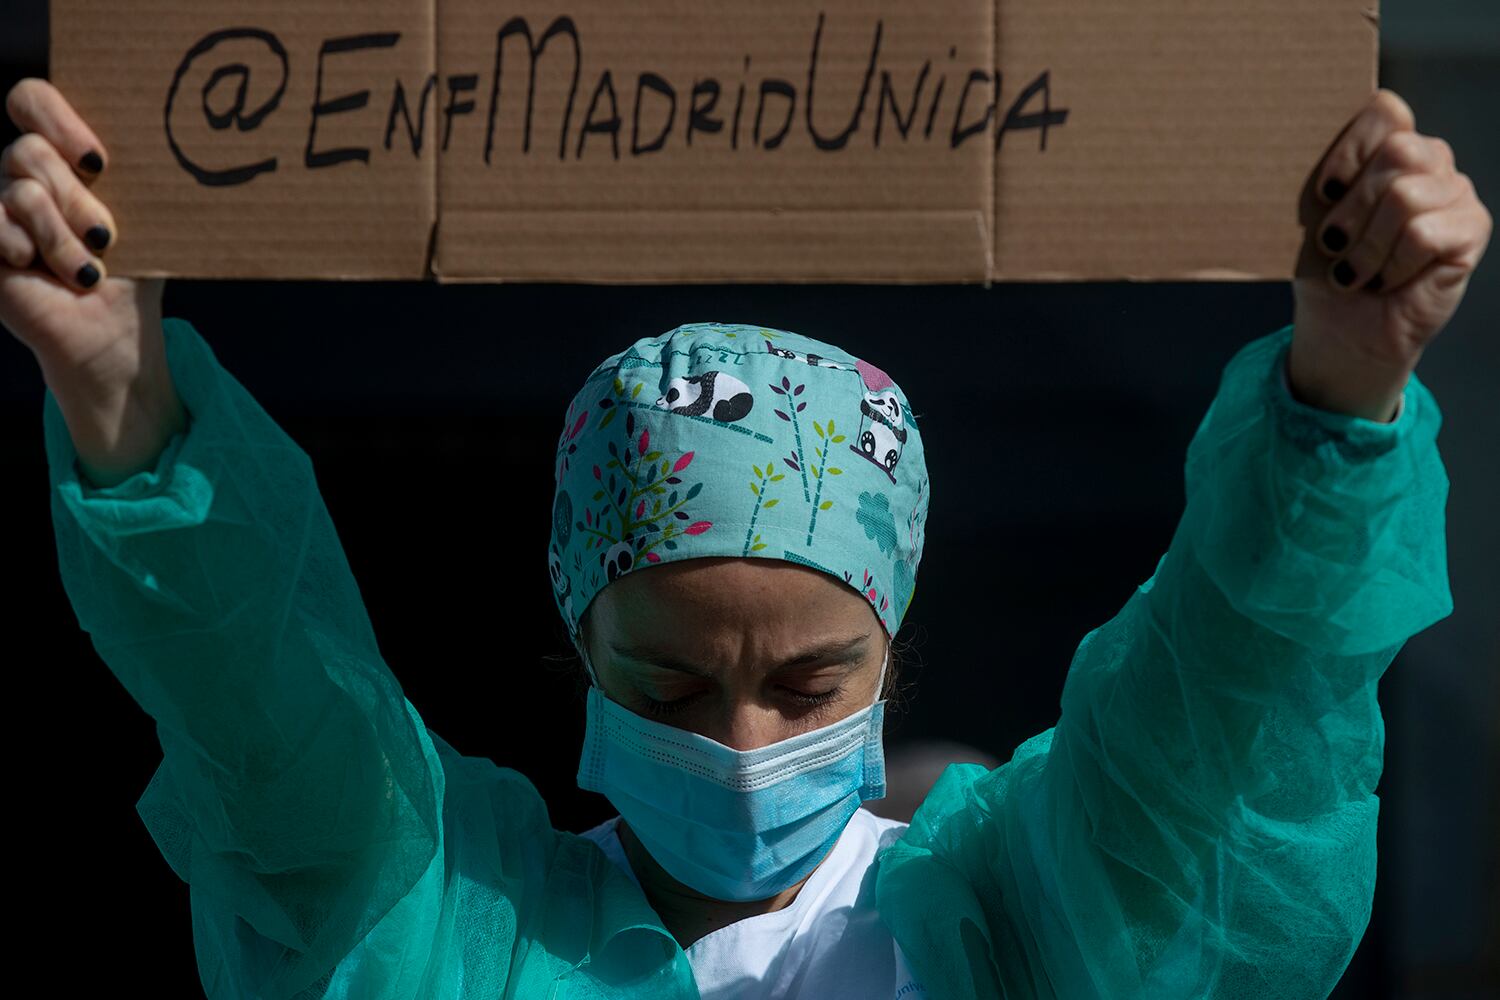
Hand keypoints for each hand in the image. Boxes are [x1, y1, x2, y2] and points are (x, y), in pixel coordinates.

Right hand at [1, 77, 182, 488]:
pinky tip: (43, 272)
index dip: (54, 116)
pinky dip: (27, 249)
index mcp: (61, 157)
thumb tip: (180, 136)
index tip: (97, 162)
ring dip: (62, 237)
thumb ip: (137, 172)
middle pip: (27, 149)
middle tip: (105, 236)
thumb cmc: (134, 272)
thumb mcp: (143, 217)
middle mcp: (23, 176)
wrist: (112, 333)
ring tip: (85, 269)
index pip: (31, 99)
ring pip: (19, 189)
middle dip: (76, 199)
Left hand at [1289, 89, 1491, 421]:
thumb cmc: (1324, 269)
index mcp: (1390, 146)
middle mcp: (1431, 161)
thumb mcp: (1310, 216)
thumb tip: (1293, 145)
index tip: (1323, 194)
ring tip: (1356, 271)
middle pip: (1397, 152)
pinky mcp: (1471, 230)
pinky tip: (1385, 281)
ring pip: (1406, 195)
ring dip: (1366, 245)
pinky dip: (1391, 264)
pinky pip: (1423, 232)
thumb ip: (1322, 174)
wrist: (1342, 329)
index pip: (1385, 110)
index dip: (1348, 152)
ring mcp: (1456, 193)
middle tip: (1335, 245)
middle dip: (1352, 208)